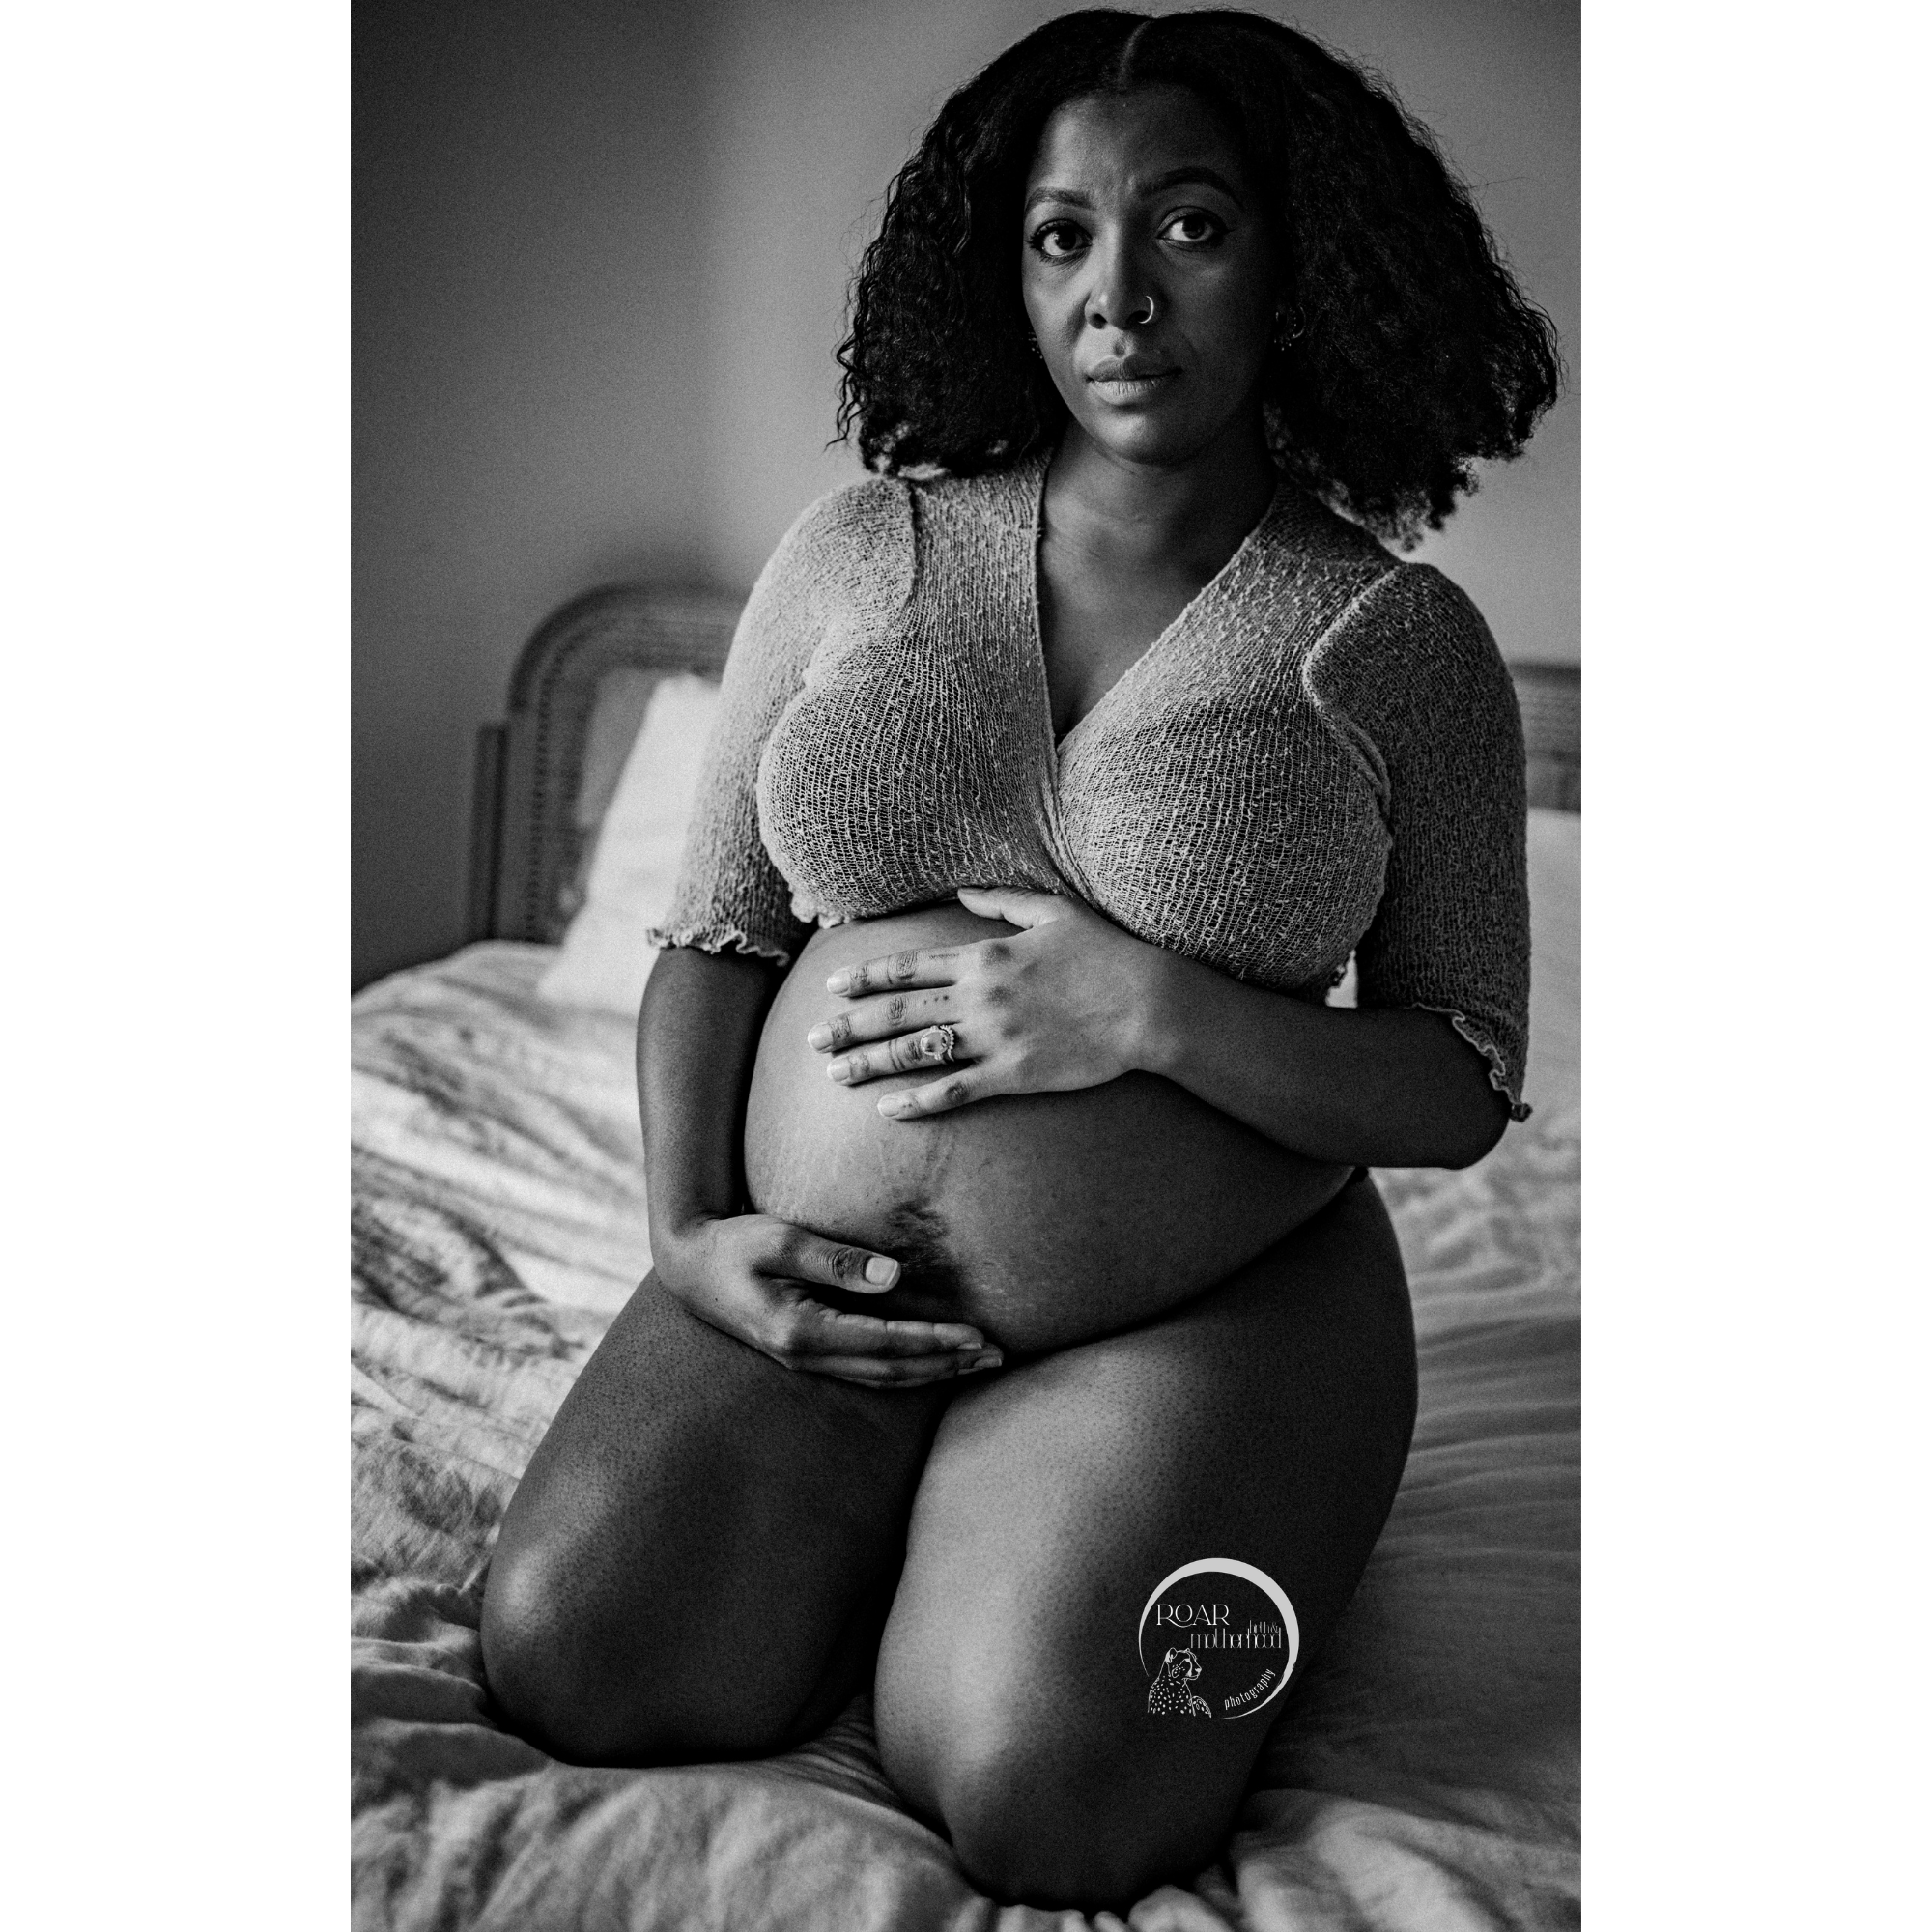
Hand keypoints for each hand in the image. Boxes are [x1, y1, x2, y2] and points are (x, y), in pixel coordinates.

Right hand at [655, 1212, 1001, 1386]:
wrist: (690, 1265)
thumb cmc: (735, 1244)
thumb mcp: (781, 1239)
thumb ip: (836, 1260)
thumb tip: (893, 1277)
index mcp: (801, 1330)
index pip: (884, 1343)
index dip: (934, 1342)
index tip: (976, 1335)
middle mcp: (806, 1355)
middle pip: (891, 1370)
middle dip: (946, 1364)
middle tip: (995, 1356)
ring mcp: (805, 1361)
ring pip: (882, 1377)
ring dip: (932, 1372)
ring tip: (976, 1364)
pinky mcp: (807, 1354)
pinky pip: (866, 1371)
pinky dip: (906, 1369)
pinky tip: (931, 1363)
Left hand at [806, 885, 1157, 1119]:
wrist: (1148, 1005)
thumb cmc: (1106, 954)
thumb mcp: (1054, 911)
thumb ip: (1002, 901)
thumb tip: (962, 889)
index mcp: (984, 956)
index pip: (908, 967)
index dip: (865, 977)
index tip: (833, 985)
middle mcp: (979, 997)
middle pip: (898, 1013)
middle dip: (849, 1025)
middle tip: (812, 1039)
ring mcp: (994, 1038)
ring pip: (915, 1053)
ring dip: (870, 1063)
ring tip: (836, 1073)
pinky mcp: (1014, 1074)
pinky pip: (954, 1090)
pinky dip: (917, 1102)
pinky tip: (888, 1109)